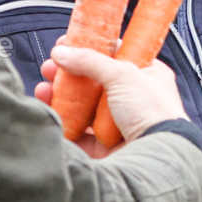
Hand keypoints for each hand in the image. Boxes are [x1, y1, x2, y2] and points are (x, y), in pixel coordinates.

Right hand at [37, 47, 201, 201]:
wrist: (158, 156)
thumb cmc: (152, 111)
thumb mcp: (122, 74)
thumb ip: (89, 61)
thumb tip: (61, 52)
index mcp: (147, 76)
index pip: (113, 56)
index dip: (89, 49)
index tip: (66, 45)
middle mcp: (134, 100)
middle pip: (93, 82)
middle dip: (68, 74)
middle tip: (48, 68)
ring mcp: (119, 125)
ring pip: (84, 108)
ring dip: (61, 97)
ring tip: (42, 90)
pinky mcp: (106, 148)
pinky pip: (80, 134)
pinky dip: (63, 123)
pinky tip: (48, 113)